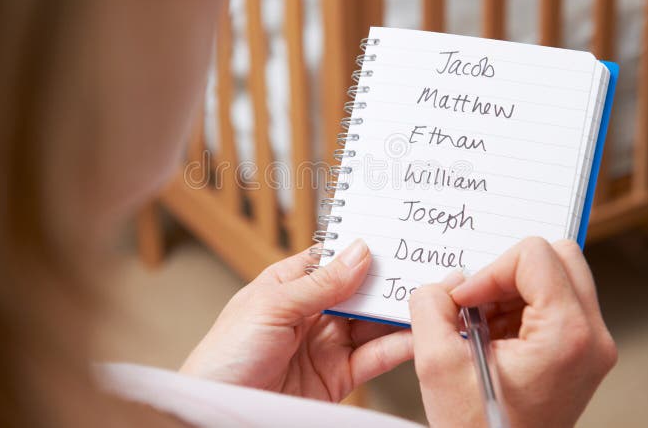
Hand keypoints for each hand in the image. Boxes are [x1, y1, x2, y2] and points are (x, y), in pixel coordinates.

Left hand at [180, 239, 412, 401]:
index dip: (361, 249)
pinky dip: (399, 346)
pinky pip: (374, 357)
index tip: (395, 237)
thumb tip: (359, 253)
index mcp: (287, 286)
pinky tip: (417, 333)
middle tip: (422, 266)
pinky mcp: (338, 377)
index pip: (332, 259)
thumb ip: (320, 284)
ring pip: (371, 322)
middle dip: (388, 279)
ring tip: (428, 297)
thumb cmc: (224, 357)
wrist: (218, 411)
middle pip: (358, 290)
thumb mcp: (271, 307)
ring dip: (398, 311)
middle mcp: (310, 312)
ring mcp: (325, 344)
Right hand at [409, 237, 616, 427]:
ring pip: (556, 275)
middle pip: (559, 255)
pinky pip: (553, 300)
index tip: (464, 301)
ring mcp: (592, 345)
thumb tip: (447, 282)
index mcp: (568, 335)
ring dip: (511, 290)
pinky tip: (492, 337)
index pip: (535, 255)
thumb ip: (431, 305)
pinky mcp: (581, 352)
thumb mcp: (437, 363)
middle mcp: (593, 336)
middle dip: (507, 271)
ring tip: (481, 326)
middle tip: (477, 302)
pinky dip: (519, 307)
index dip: (490, 270)